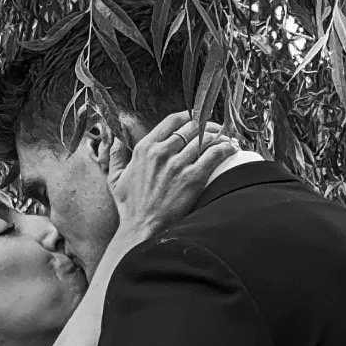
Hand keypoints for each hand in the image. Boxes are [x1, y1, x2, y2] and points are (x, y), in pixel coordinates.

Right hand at [105, 108, 236, 241]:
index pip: (172, 121)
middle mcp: (161, 152)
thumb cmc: (130, 207)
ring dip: (219, 136)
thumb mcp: (115, 179)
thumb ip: (116, 156)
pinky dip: (225, 149)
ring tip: (227, 138)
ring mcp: (177, 165)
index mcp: (145, 148)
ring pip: (204, 139)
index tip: (197, 118)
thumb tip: (114, 140)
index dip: (189, 116)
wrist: (141, 230)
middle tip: (217, 128)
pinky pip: (213, 155)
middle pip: (192, 127)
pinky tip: (231, 148)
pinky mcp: (192, 179)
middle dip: (207, 125)